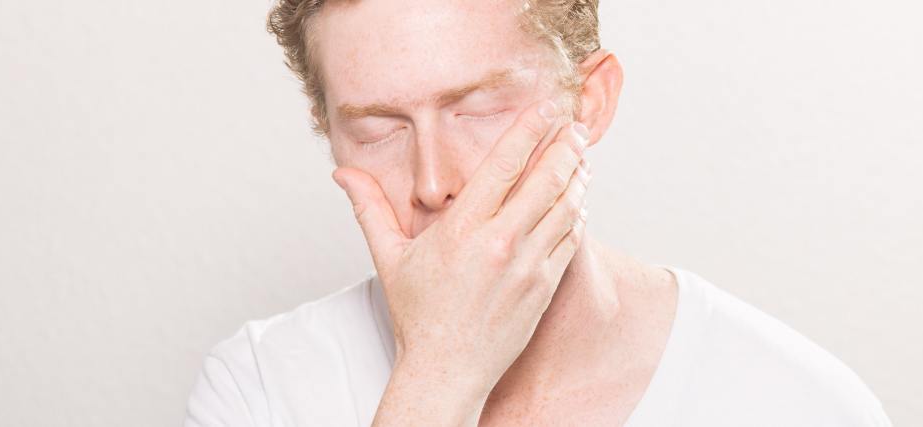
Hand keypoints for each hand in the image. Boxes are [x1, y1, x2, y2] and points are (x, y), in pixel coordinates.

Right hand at [331, 99, 591, 424]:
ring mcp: (526, 266)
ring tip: (579, 157)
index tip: (546, 109)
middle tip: (572, 127)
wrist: (447, 371)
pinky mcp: (544, 286)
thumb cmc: (419, 316)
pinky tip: (576, 200)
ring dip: (576, 177)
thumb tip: (343, 175)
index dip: (530, 130)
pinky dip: (577, 214)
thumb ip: (370, 209)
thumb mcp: (389, 258)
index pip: (504, 165)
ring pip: (566, 207)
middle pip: (546, 179)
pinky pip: (570, 239)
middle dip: (564, 147)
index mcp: (462, 230)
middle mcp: (499, 244)